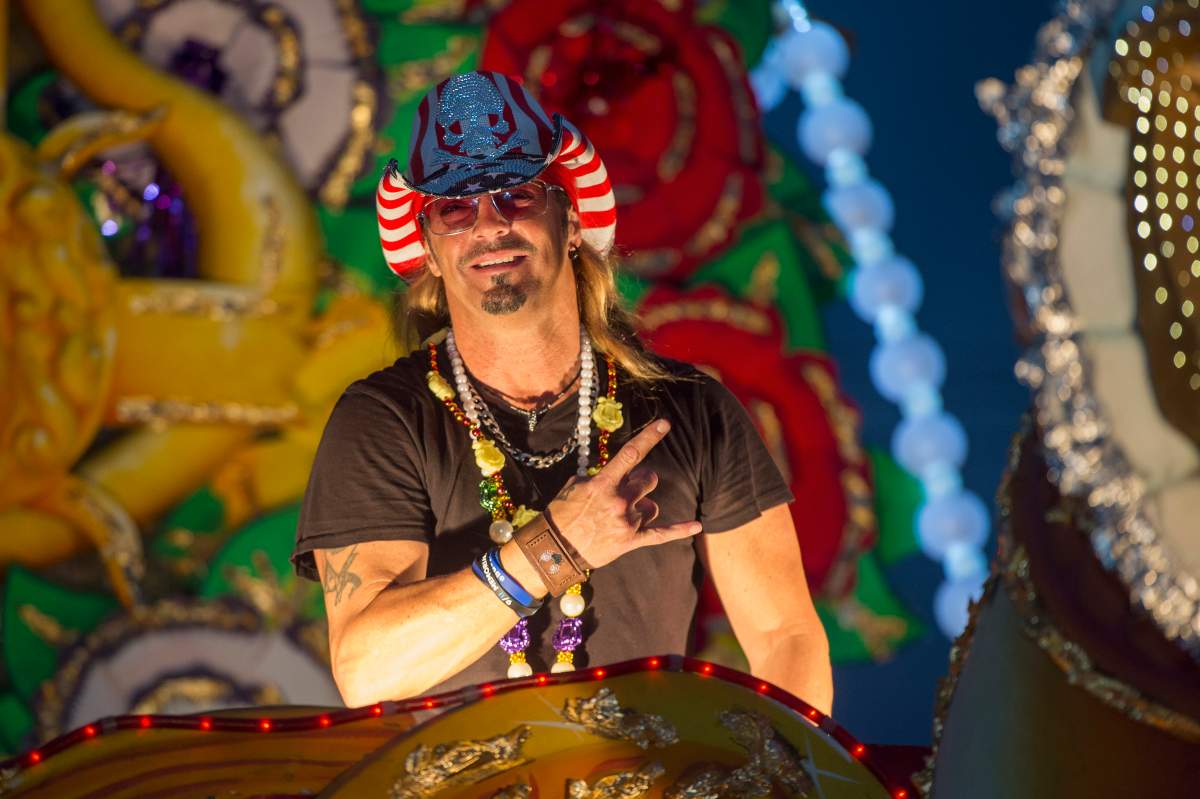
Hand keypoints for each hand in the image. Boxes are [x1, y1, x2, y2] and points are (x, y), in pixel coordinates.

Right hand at [546, 419, 701, 568]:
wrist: (554, 549)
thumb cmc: (563, 514)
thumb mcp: (576, 486)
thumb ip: (601, 476)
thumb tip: (621, 469)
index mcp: (604, 484)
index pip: (631, 454)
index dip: (650, 436)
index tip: (665, 424)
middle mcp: (619, 501)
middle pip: (649, 480)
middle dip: (641, 482)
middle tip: (627, 489)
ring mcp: (627, 522)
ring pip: (652, 506)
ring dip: (641, 508)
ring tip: (620, 517)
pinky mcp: (632, 541)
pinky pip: (662, 534)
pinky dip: (680, 530)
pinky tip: (697, 526)